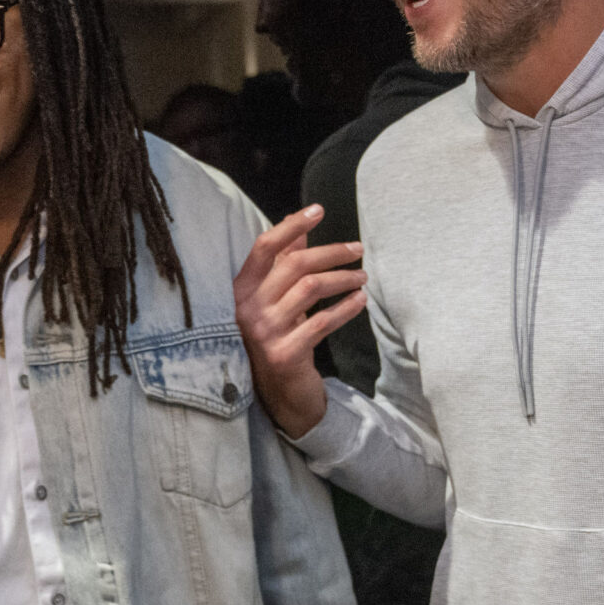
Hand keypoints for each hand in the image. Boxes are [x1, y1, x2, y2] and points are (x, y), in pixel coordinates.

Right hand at [233, 205, 366, 439]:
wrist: (278, 394)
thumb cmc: (277, 337)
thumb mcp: (274, 299)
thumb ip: (282, 264)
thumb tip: (297, 228)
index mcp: (241, 289)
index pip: (263, 247)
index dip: (291, 225)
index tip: (319, 210)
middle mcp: (247, 308)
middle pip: (294, 264)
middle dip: (332, 252)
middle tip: (358, 250)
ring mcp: (264, 332)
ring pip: (311, 288)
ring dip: (343, 278)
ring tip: (362, 276)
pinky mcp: (284, 354)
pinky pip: (322, 322)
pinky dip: (346, 308)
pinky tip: (360, 301)